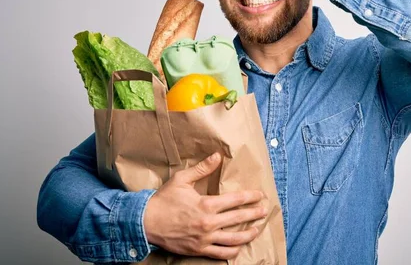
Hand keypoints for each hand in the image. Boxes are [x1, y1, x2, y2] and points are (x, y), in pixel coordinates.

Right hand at [143, 152, 267, 259]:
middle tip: (264, 210)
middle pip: (239, 218)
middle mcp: (209, 223)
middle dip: (254, 214)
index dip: (251, 197)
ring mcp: (205, 238)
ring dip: (249, 234)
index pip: (236, 200)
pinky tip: (239, 246)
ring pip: (234, 239)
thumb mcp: (182, 179)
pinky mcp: (199, 250)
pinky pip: (222, 254)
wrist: (146, 222)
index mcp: (207, 204)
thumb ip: (202, 168)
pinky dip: (233, 251)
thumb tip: (217, 156)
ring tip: (257, 229)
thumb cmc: (163, 200)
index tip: (260, 195)